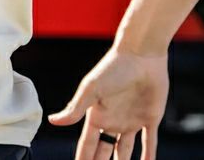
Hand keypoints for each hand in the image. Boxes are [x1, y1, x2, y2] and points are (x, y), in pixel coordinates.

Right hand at [47, 45, 168, 159]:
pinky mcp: (150, 118)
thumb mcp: (91, 88)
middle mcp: (112, 120)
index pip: (87, 144)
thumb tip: (53, 121)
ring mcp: (131, 120)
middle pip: (104, 150)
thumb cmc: (113, 68)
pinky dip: (149, 156)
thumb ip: (75, 107)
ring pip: (125, 150)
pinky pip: (149, 143)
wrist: (140, 55)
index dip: (83, 159)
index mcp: (96, 115)